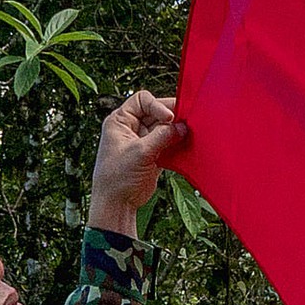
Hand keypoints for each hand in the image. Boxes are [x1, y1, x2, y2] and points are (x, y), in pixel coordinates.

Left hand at [89, 88, 188, 232]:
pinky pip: (169, 142)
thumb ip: (162, 136)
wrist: (117, 205)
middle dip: (171, 118)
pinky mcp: (153, 154)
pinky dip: (177, 143)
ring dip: (176, 131)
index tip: (169, 117)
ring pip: (165, 127)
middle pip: (156, 112)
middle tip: (186, 123)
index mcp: (120, 121)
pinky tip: (185, 145)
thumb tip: (182, 126)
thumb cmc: (117, 177)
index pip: (142, 100)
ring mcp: (143, 141)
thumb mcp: (140, 152)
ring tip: (188, 134)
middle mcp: (131, 128)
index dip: (157, 105)